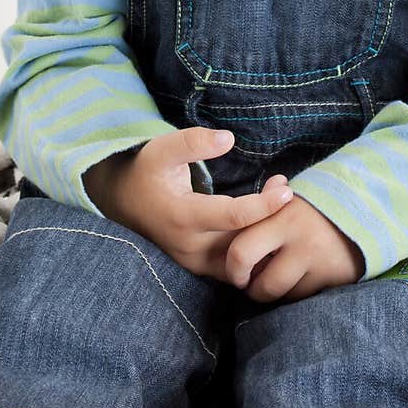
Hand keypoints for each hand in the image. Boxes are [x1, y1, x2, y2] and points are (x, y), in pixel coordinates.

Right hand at [82, 126, 294, 280]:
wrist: (121, 201)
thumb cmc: (146, 171)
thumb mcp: (162, 149)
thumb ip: (193, 142)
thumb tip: (228, 139)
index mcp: (182, 217)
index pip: (234, 217)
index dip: (264, 205)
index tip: (286, 190)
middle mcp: (189, 247)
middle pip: (243, 242)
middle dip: (270, 220)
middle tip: (285, 190)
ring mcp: (194, 262)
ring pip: (242, 261)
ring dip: (264, 238)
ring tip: (279, 207)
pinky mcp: (199, 268)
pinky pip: (234, 268)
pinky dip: (254, 251)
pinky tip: (265, 226)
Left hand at [224, 193, 364, 302]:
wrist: (366, 209)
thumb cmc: (316, 206)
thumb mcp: (291, 197)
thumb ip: (267, 200)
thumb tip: (252, 200)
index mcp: (280, 216)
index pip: (241, 252)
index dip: (234, 269)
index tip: (238, 271)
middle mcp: (300, 242)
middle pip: (262, 286)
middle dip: (253, 291)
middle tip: (253, 285)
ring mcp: (319, 262)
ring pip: (285, 296)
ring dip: (278, 292)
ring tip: (281, 276)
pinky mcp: (336, 277)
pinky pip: (306, 297)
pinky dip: (299, 291)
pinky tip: (303, 277)